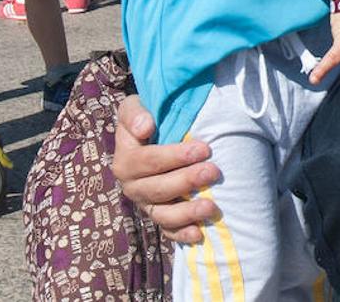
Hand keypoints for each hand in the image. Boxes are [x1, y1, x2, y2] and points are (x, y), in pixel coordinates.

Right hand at [111, 95, 221, 244]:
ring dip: (186, 212)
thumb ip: (135, 113)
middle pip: (156, 189)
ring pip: (162, 214)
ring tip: (210, 207)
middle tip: (214, 172)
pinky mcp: (159, 214)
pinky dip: (181, 234)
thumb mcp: (134, 107)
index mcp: (125, 160)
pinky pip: (167, 230)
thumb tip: (145, 127)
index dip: (174, 156)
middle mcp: (133, 185)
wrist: (149, 133)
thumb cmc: (147, 117)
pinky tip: (198, 233)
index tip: (204, 148)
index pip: (147, 161)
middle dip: (186, 181)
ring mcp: (146, 203)